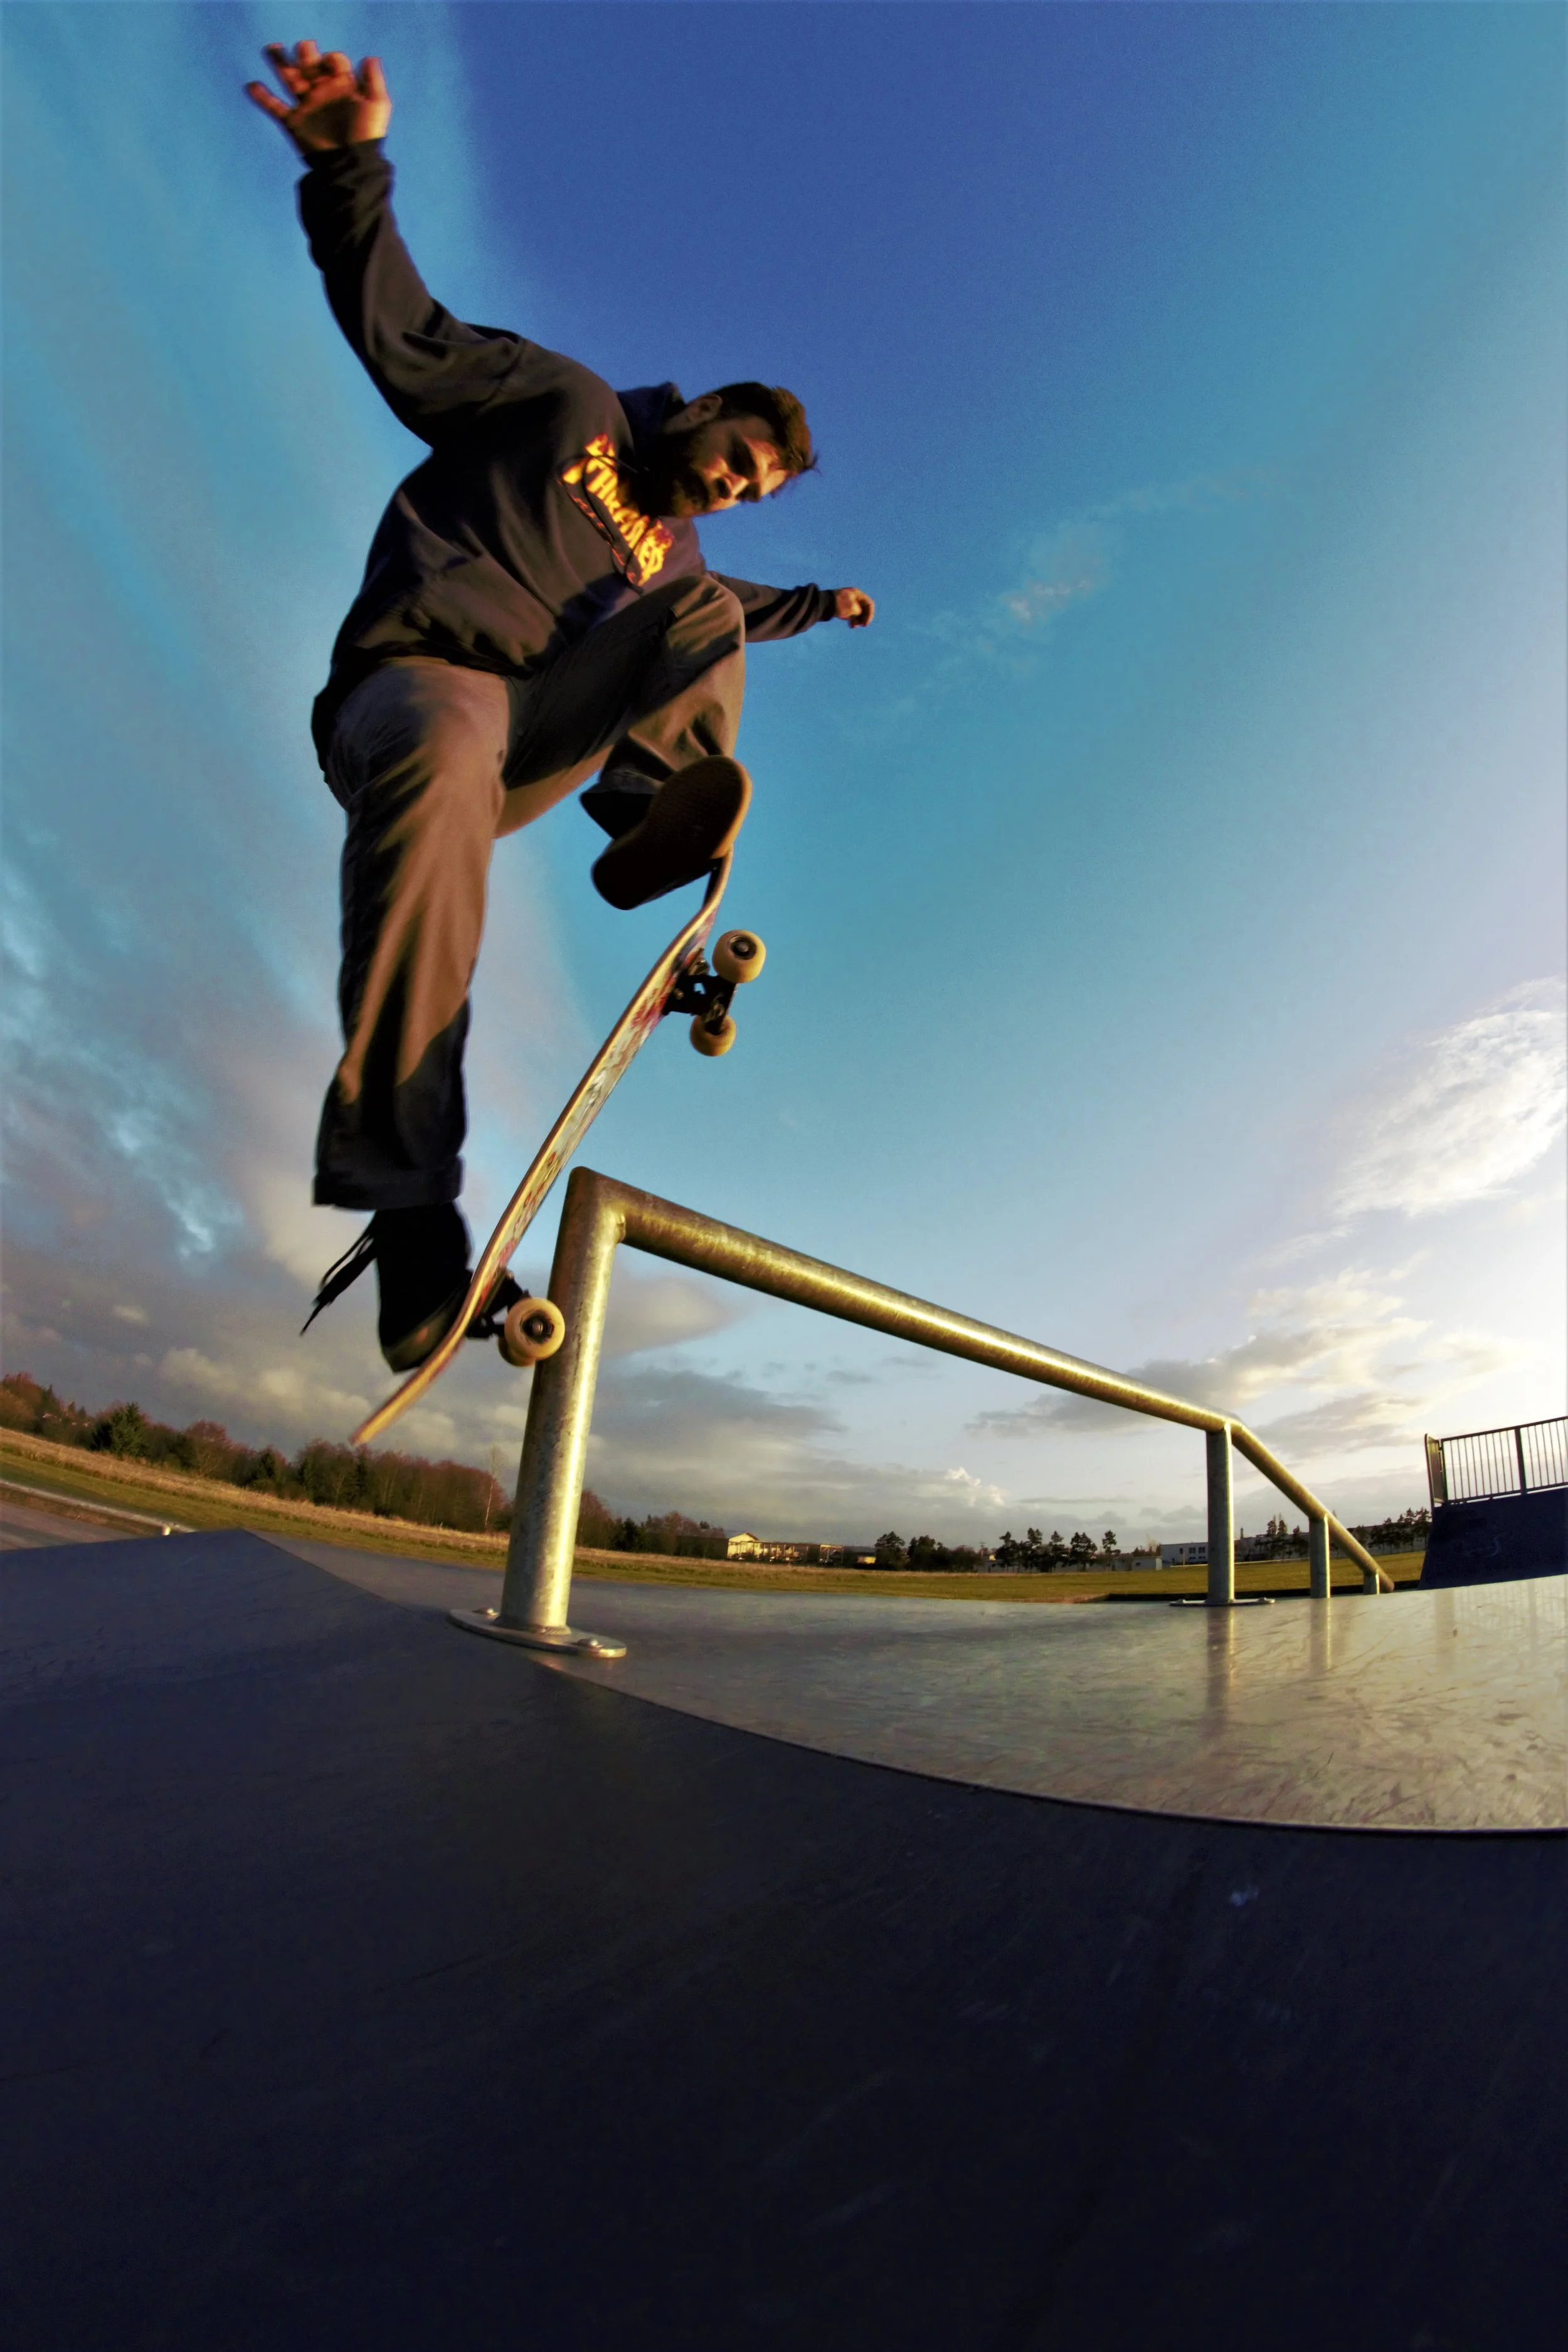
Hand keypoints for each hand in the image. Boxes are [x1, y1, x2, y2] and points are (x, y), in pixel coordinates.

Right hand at [244, 41, 390, 155]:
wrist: (350, 164)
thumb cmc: (366, 135)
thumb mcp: (377, 106)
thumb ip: (373, 81)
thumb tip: (369, 57)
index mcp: (342, 86)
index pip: (333, 61)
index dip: (330, 58)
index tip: (329, 65)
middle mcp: (322, 92)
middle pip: (309, 64)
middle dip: (304, 53)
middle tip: (303, 52)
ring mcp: (307, 107)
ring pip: (289, 78)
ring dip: (279, 62)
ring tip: (272, 48)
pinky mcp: (294, 123)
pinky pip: (274, 107)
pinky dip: (262, 97)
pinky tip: (251, 86)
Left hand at [832, 587, 874, 627]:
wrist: (823, 604)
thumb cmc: (838, 604)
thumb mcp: (852, 608)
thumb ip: (859, 611)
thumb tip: (858, 614)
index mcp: (857, 593)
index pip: (869, 604)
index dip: (870, 615)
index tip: (865, 624)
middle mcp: (853, 596)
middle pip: (864, 608)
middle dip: (863, 618)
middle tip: (860, 625)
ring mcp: (847, 602)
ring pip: (857, 612)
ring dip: (858, 620)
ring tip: (853, 626)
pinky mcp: (842, 607)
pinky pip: (851, 614)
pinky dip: (852, 620)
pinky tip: (850, 625)